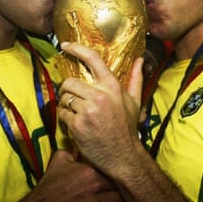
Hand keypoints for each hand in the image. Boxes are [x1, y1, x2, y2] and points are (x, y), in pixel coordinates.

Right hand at [35, 149, 127, 201]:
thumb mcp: (59, 160)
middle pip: (121, 183)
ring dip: (127, 196)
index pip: (115, 168)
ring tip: (134, 193)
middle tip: (133, 180)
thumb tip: (83, 145)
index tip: (126, 166)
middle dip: (127, 182)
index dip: (121, 168)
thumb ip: (73, 151)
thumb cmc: (49, 185)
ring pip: (121, 198)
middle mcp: (96, 186)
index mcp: (90, 170)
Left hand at [57, 42, 144, 177]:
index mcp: (113, 87)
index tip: (65, 45)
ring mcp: (88, 110)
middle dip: (68, 90)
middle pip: (70, 82)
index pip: (92, 59)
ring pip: (64, 98)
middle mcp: (100, 96)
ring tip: (77, 114)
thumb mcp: (135, 102)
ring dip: (67, 106)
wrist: (123, 156)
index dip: (76, 49)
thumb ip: (135, 79)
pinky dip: (65, 119)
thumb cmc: (127, 128)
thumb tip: (139, 60)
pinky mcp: (77, 124)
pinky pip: (62, 114)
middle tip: (73, 99)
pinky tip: (76, 125)